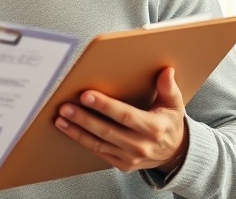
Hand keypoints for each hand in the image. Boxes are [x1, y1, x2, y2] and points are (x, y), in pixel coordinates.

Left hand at [54, 67, 187, 172]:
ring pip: (99, 144)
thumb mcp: (174, 105)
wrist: (174, 153)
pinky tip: (70, 130)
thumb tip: (166, 71)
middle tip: (66, 108)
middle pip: (107, 131)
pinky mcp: (122, 164)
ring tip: (61, 119)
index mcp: (154, 128)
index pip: (126, 116)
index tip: (86, 96)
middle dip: (84, 119)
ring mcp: (131, 157)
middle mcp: (142, 145)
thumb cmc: (170, 125)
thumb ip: (169, 88)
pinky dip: (82, 141)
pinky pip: (98, 152)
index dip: (105, 106)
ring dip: (77, 131)